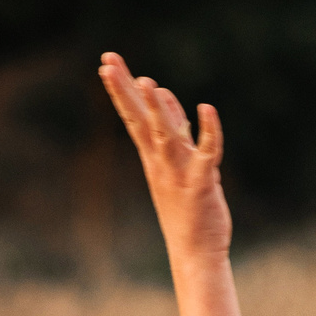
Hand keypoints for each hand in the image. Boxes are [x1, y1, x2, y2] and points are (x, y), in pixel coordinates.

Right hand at [99, 52, 231, 269]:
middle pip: (140, 120)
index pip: (133, 117)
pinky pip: (206, 153)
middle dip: (125, 91)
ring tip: (148, 81)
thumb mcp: (177, 164)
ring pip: (165, 135)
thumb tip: (164, 96)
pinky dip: (208, 132)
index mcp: (154, 158)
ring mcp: (179, 173)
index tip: (107, 64)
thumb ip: (175, 130)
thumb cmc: (187, 210)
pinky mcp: (201, 185)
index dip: (121, 90)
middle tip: (108, 62)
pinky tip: (207, 109)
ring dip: (157, 109)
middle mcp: (161, 162)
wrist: (195, 253)